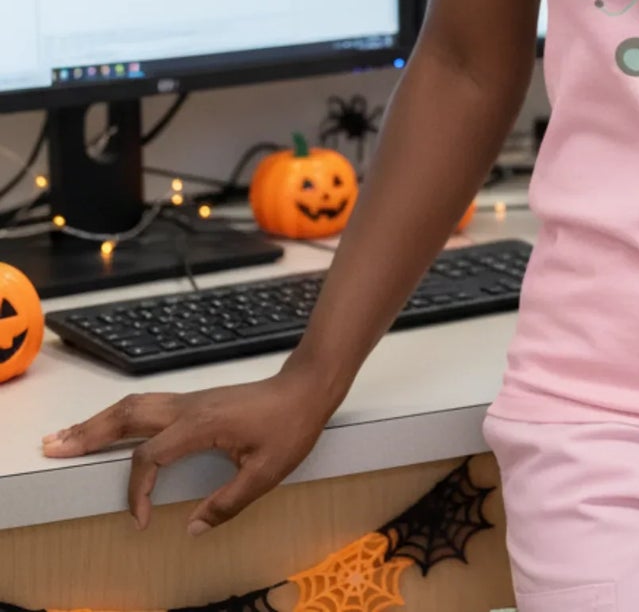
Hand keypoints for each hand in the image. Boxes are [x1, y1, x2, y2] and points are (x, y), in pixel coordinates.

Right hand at [39, 363, 338, 534]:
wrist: (308, 387)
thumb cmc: (291, 426)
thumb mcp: (267, 472)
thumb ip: (228, 504)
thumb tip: (193, 528)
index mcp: (200, 425)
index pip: (149, 458)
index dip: (138, 491)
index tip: (142, 520)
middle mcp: (188, 408)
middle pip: (127, 416)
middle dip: (88, 433)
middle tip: (52, 447)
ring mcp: (190, 401)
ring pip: (134, 406)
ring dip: (99, 420)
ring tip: (67, 436)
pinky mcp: (195, 402)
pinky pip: (148, 406)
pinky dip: (120, 416)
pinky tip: (111, 425)